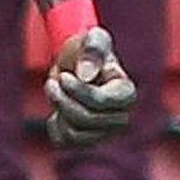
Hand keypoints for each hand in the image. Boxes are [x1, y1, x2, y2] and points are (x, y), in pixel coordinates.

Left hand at [44, 26, 136, 146]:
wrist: (75, 63)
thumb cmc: (88, 48)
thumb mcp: (92, 38)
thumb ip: (93, 49)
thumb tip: (86, 75)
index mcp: (126, 94)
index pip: (100, 102)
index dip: (77, 90)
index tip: (63, 75)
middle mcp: (120, 118)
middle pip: (85, 118)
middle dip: (62, 98)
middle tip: (52, 80)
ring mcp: (104, 132)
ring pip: (74, 133)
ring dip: (57, 108)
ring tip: (56, 90)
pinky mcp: (86, 140)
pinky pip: (65, 141)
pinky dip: (55, 124)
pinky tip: (58, 109)